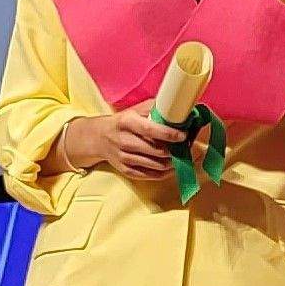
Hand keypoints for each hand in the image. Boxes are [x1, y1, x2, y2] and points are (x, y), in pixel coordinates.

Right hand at [61, 103, 187, 179]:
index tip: (183, 135)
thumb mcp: (134, 110)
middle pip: (156, 151)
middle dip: (175, 150)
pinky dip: (164, 173)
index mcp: (127, 123)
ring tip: (181, 156)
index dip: (169, 134)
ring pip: (155, 165)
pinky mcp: (126, 170)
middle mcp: (124, 141)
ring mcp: (124, 158)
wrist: (98, 138)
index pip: (150, 130)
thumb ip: (154, 109)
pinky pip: (150, 176)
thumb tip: (177, 109)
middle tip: (186, 147)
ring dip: (172, 162)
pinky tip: (172, 167)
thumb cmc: (122, 123)